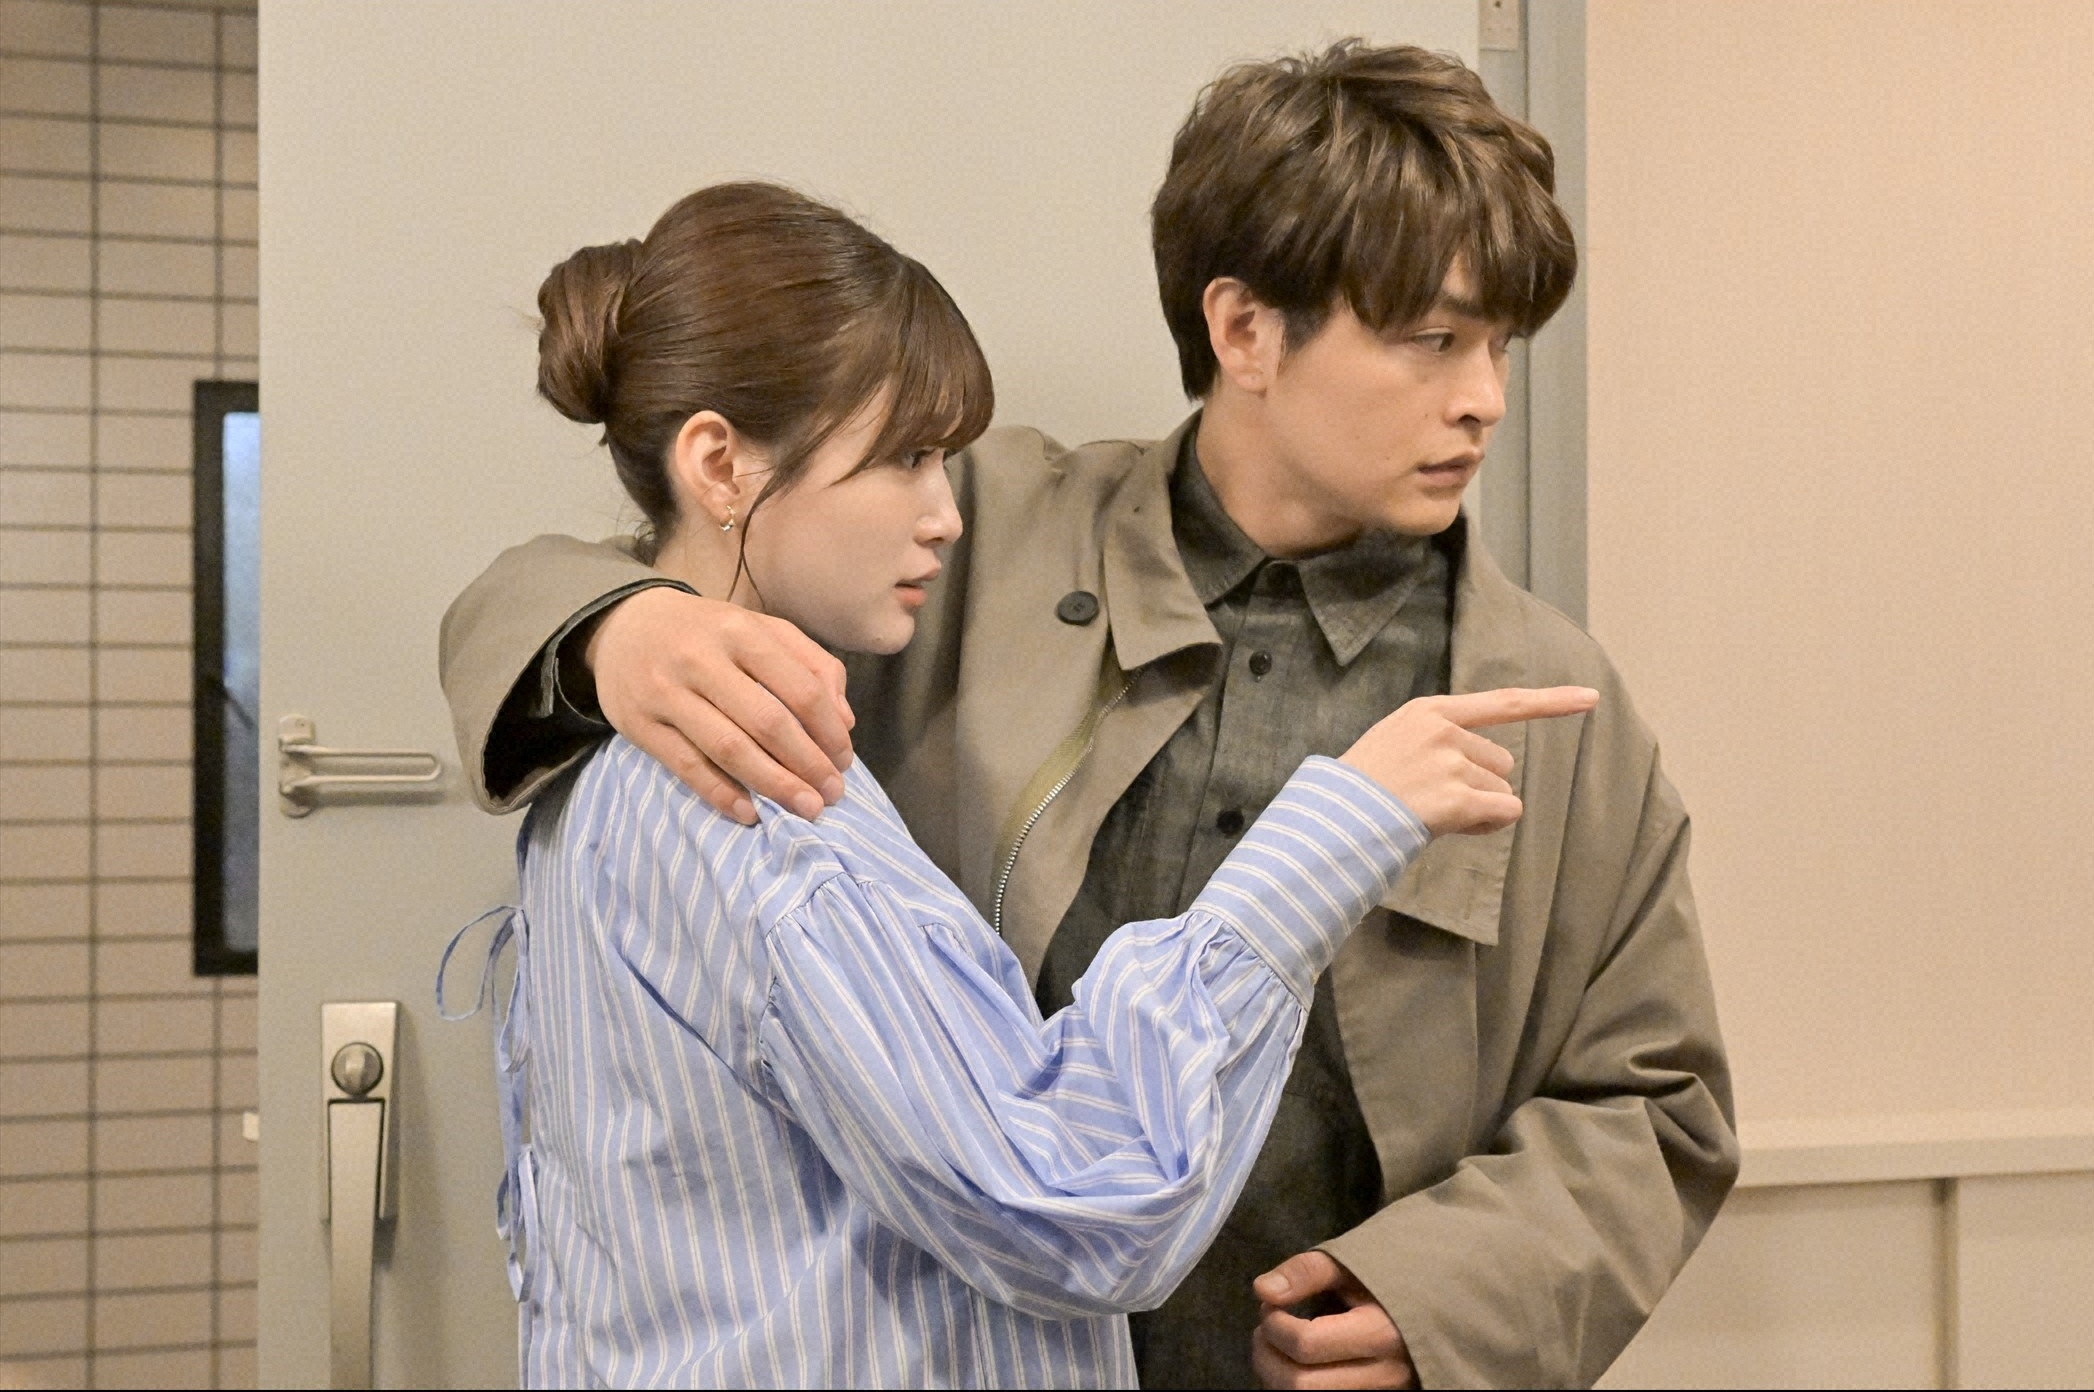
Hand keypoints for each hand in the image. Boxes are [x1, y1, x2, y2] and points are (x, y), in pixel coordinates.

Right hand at [584, 586, 854, 822]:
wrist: (622, 627)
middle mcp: (702, 659)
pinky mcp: (640, 725)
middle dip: (808, 764)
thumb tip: (844, 720)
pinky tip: (750, 813)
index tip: (843, 761)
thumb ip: (810, 663)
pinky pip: (687, 766)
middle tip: (831, 795)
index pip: (800, 688)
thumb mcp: (760, 629)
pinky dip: (722, 794)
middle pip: (768, 722)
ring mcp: (667, 693)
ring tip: (805, 808)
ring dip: (774, 785)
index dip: (828, 731)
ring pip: (729, 748)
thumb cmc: (707, 633)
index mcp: (741, 631)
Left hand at [1252, 1250, 1415, 1389]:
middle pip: (1301, 1385)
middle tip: (1266, 1331)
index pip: (1306, 1344)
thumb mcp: (1354, 1265)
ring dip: (1276, 1377)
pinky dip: (1295, 1388)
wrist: (1436, 1308)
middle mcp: (1384, 1375)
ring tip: (1277, 1348)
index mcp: (1382, 1333)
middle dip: (1267, 1356)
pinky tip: (1294, 1366)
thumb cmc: (1390, 1282)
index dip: (1274, 1324)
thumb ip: (1308, 1271)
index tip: (1272, 1306)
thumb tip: (1262, 1290)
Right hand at [1341, 686, 1597, 835]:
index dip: (1551, 702)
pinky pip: (1503, 811)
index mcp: (1429, 711)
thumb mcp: (1395, 744)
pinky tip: (1449, 825)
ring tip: (1428, 812)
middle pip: (1500, 761)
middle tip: (1432, 799)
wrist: (1333, 817)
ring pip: (1500, 789)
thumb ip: (1441, 744)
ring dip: (1477, 807)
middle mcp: (1444, 730)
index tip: (1592, 699)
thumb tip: (1495, 779)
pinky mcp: (1456, 797)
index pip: (1502, 702)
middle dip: (1478, 784)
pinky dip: (1487, 823)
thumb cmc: (1360, 788)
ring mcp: (1451, 762)